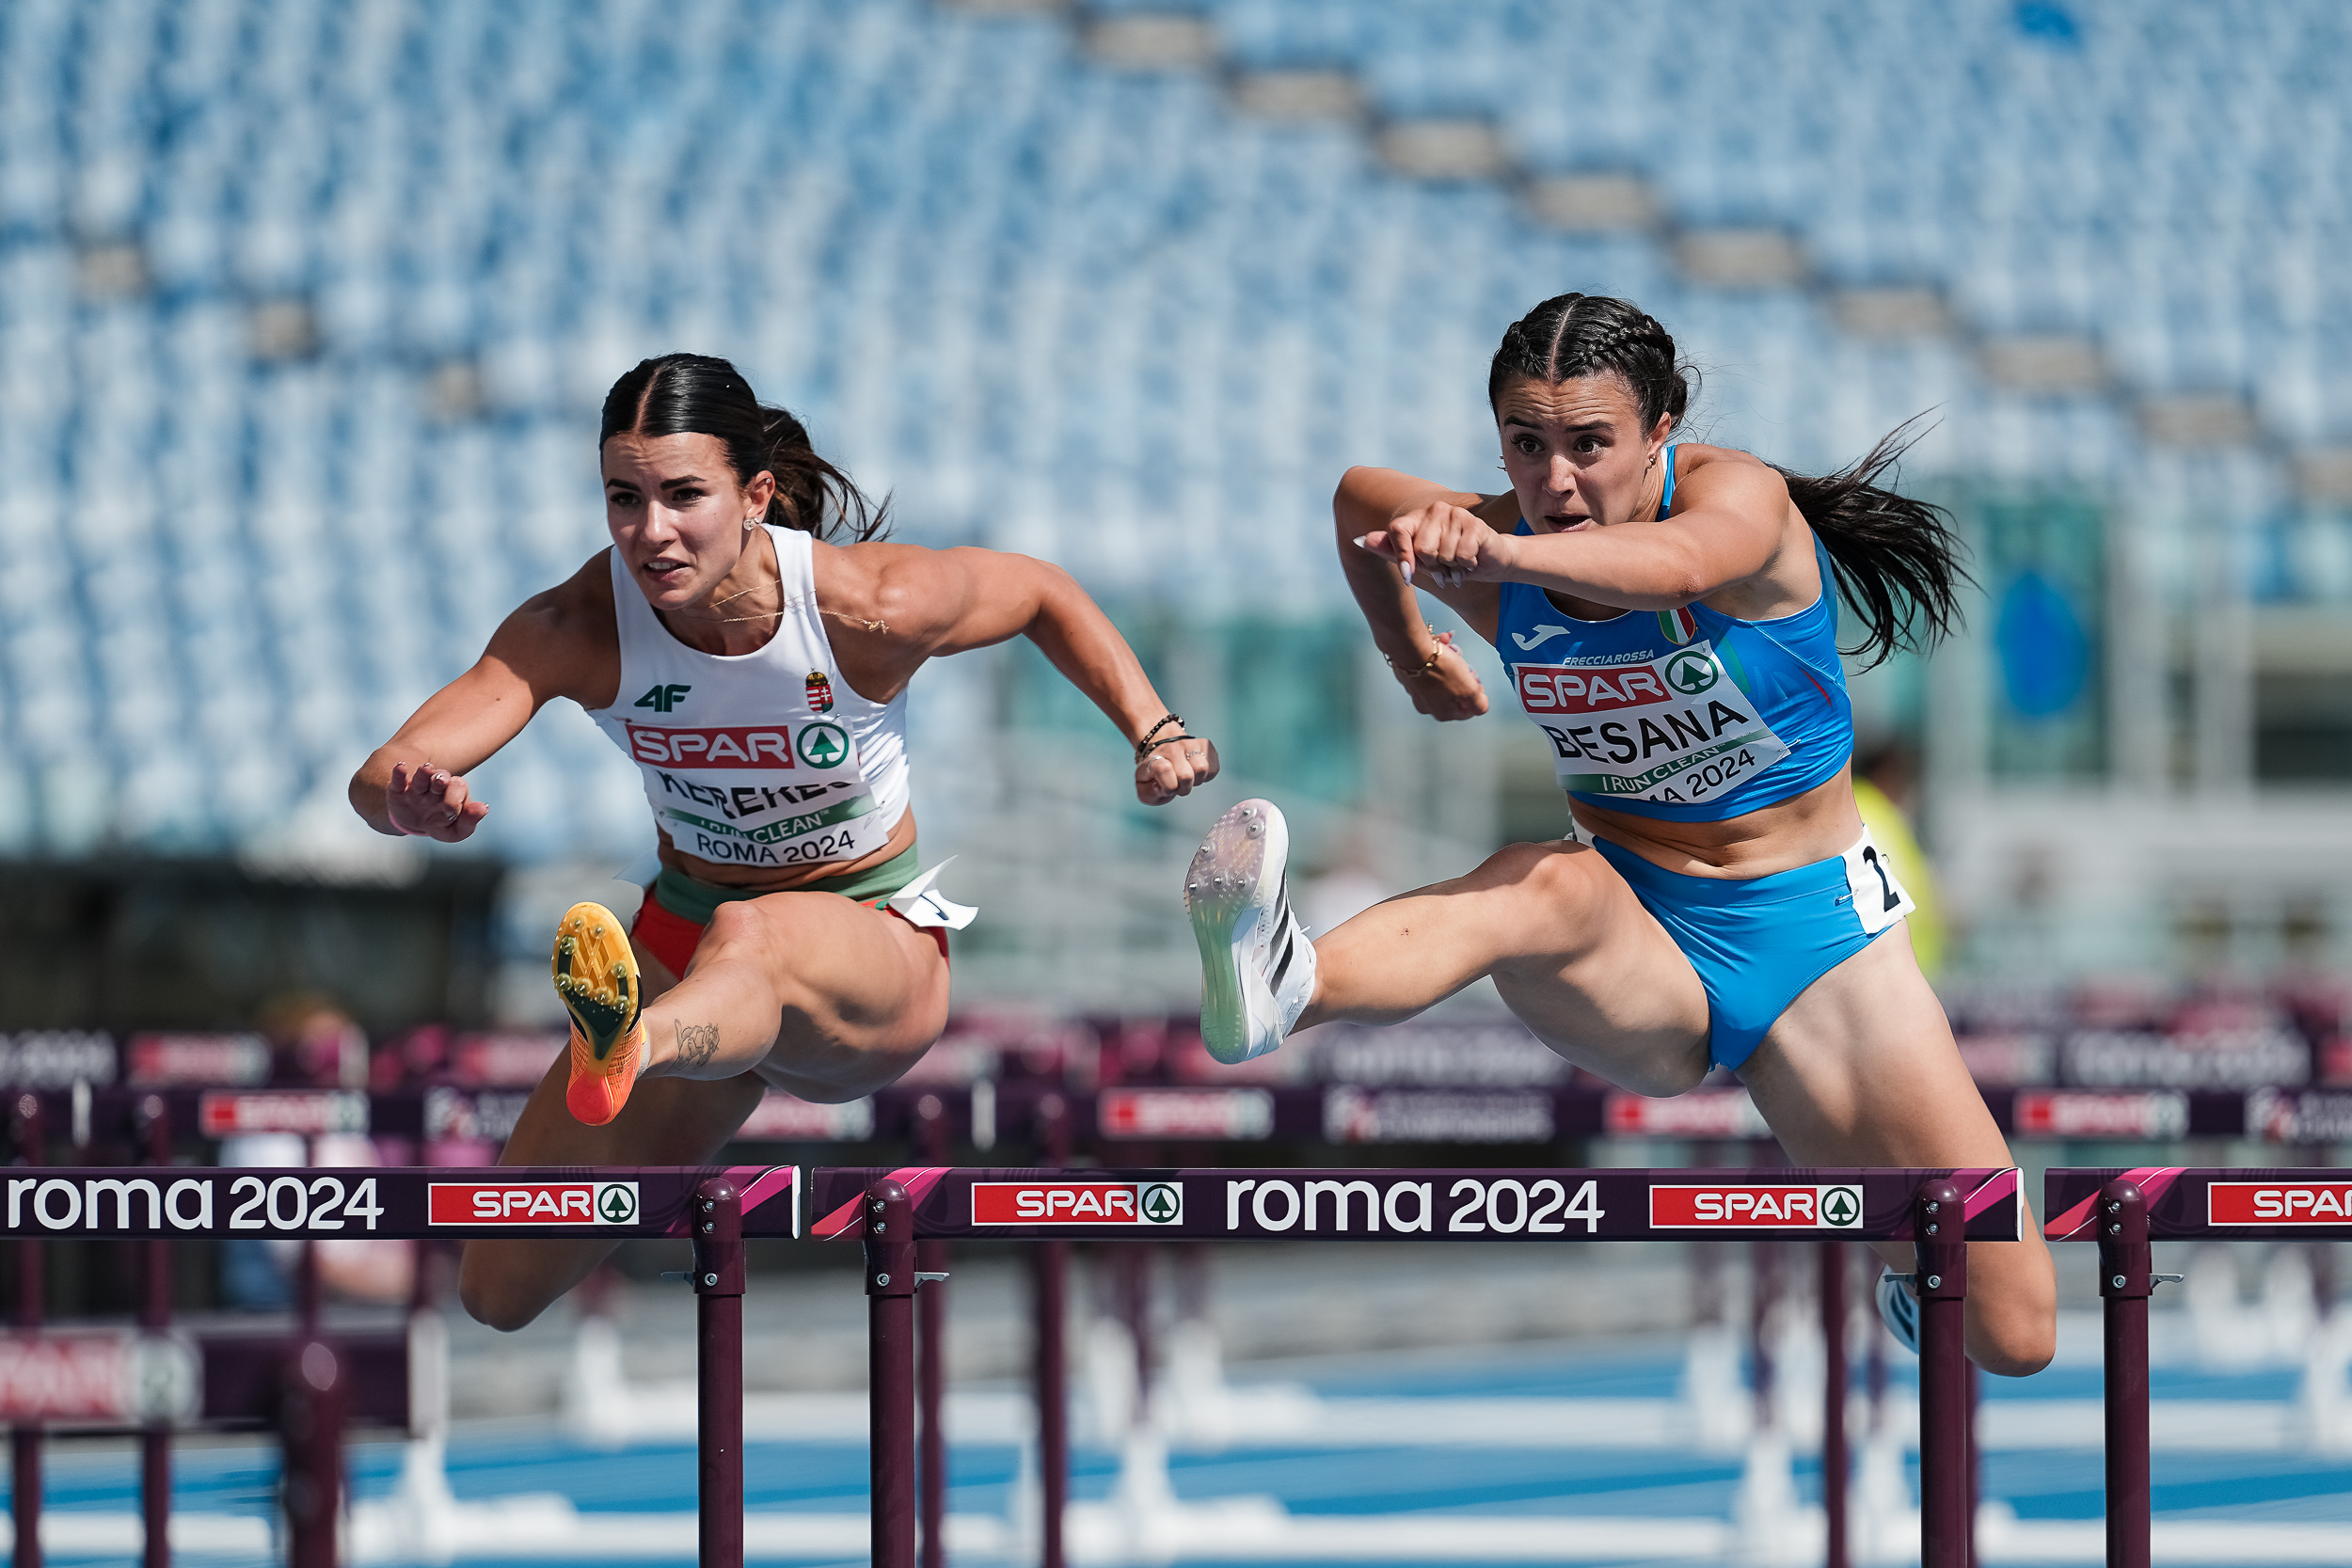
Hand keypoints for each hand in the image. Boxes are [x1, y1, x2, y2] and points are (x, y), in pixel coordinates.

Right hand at [387, 761, 488, 840]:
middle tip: (441, 781)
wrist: (413, 823)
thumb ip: (469, 822)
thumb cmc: (440, 824)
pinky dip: (400, 773)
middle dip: (442, 781)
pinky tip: (401, 766)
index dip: (456, 798)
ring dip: (424, 773)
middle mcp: (436, 787)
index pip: (459, 788)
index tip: (451, 813)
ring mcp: (417, 787)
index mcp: (454, 792)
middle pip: (441, 779)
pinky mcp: (399, 790)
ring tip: (426, 768)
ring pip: (422, 777)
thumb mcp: (455, 830)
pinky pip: (399, 780)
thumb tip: (483, 808)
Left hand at [1134, 735, 1217, 805]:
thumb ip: (1149, 794)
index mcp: (1155, 759)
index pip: (1163, 770)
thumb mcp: (1144, 787)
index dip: (1167, 787)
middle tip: (1178, 785)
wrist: (1163, 748)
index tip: (1165, 787)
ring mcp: (1190, 744)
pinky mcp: (1205, 745)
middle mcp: (1172, 747)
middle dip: (1184, 788)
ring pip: (1202, 768)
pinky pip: (1214, 768)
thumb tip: (1164, 789)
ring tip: (1188, 778)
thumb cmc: (1155, 773)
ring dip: (1197, 780)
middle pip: (1186, 776)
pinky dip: (1207, 775)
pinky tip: (1196, 772)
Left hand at [1355, 501, 1516, 587]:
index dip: (1402, 556)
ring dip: (1451, 568)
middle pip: (1422, 549)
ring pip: (1443, 554)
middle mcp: (1435, 510)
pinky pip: (1461, 556)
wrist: (1487, 561)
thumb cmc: (1447, 561)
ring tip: (1457, 564)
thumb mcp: (1416, 561)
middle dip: (1433, 567)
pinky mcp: (1475, 524)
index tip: (1408, 577)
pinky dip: (1466, 566)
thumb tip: (1359, 540)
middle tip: (1443, 567)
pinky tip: (1471, 561)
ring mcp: (1456, 514)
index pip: (1397, 530)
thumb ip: (1389, 550)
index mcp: (1417, 517)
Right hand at [1386, 633, 1489, 721]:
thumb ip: (1480, 703)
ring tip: (1452, 650)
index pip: (1468, 710)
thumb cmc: (1439, 668)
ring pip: (1443, 677)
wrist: (1411, 647)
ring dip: (1452, 662)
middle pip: (1455, 692)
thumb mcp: (1470, 689)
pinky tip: (1440, 645)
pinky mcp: (1409, 675)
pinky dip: (1437, 656)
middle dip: (1463, 675)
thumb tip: (1481, 706)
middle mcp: (1427, 705)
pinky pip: (1430, 666)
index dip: (1476, 693)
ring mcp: (1417, 691)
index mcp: (1443, 713)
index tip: (1476, 679)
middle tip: (1464, 664)